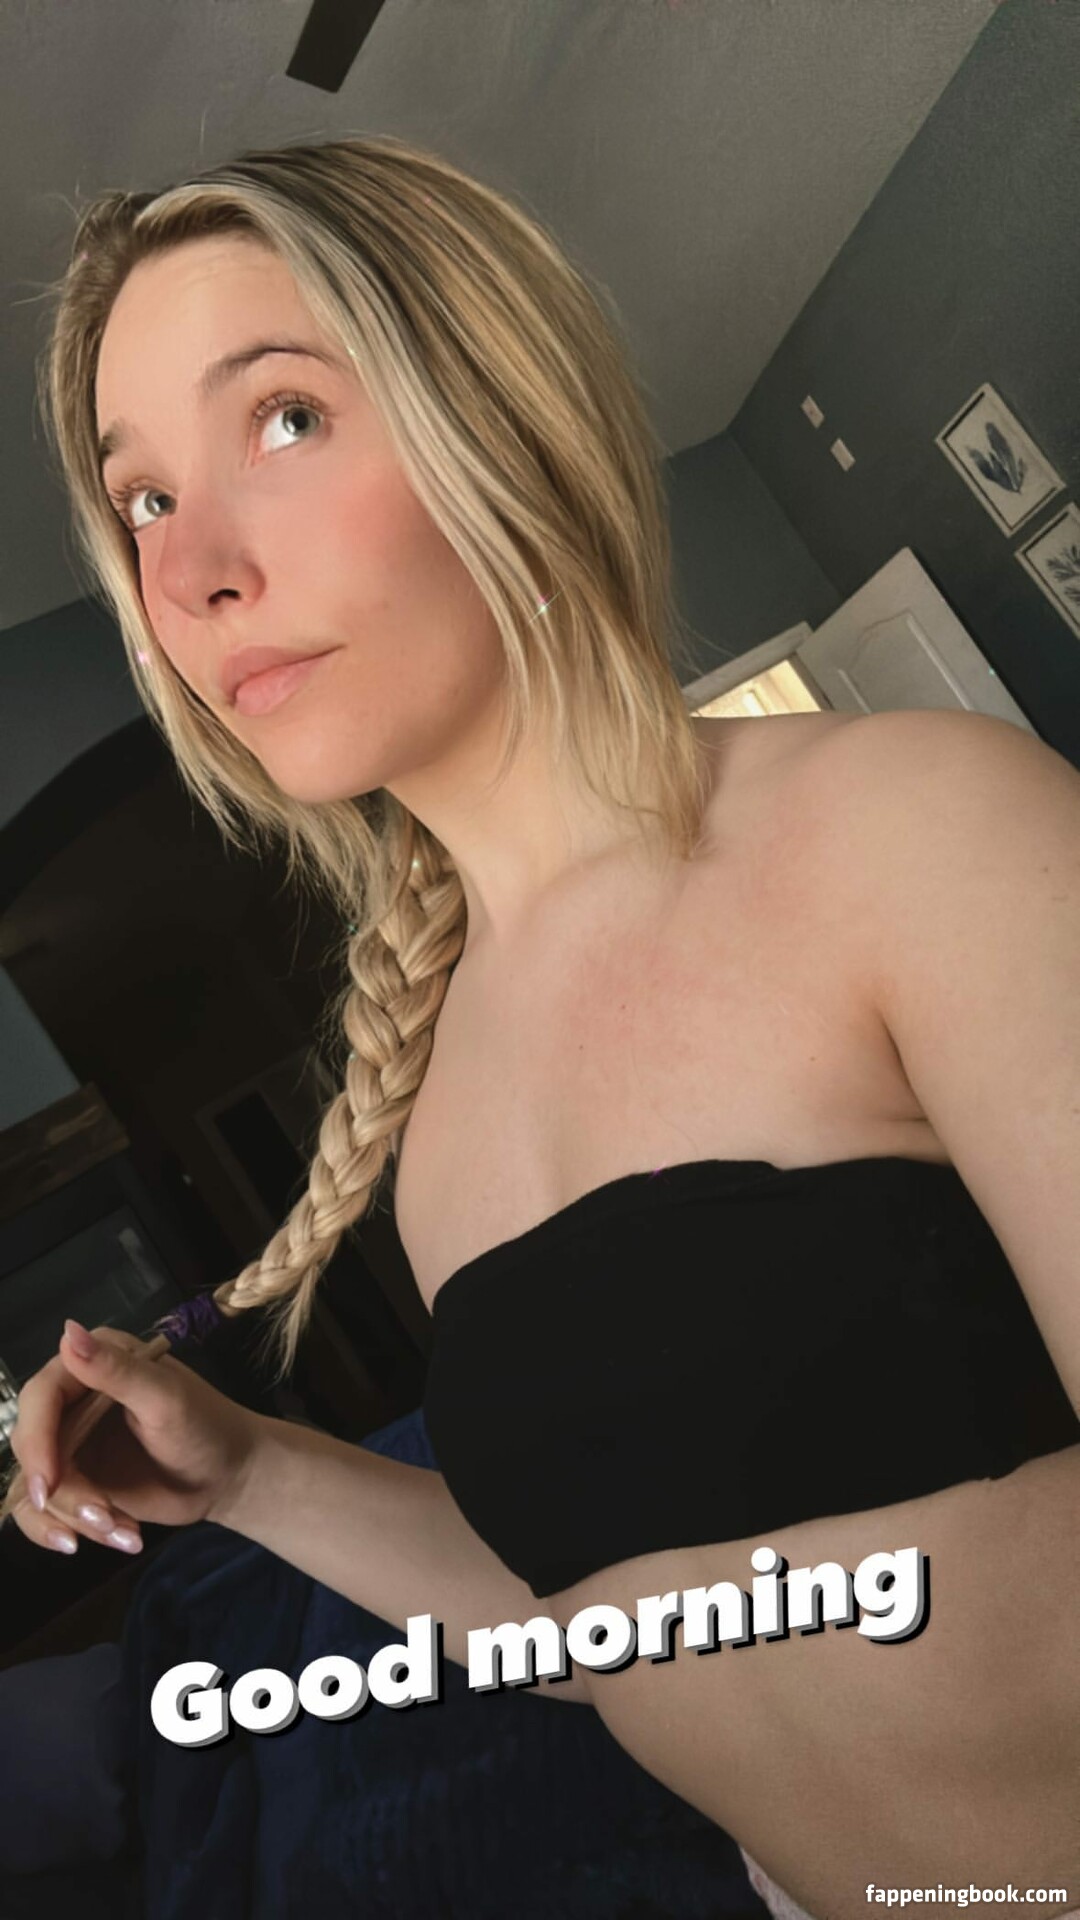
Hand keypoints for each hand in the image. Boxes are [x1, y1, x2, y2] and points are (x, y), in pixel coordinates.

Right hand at [4, 1320, 263, 1556]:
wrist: (229, 1474)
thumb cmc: (206, 1427)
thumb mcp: (166, 1398)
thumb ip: (116, 1370)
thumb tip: (68, 1331)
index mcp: (92, 1364)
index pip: (40, 1397)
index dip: (36, 1440)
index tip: (49, 1484)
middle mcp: (73, 1401)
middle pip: (31, 1448)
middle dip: (65, 1492)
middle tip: (105, 1516)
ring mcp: (71, 1444)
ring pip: (35, 1487)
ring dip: (74, 1518)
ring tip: (125, 1532)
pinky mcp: (76, 1481)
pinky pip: (44, 1512)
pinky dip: (69, 1532)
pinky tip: (115, 1540)